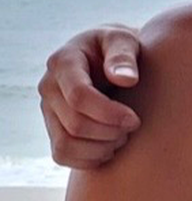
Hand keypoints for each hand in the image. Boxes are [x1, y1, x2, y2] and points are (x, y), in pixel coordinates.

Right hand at [38, 25, 142, 168]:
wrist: (111, 58)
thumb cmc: (120, 47)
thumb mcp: (124, 40)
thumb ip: (124, 56)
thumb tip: (125, 80)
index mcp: (64, 61)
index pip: (79, 96)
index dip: (109, 113)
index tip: (135, 119)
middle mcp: (49, 87)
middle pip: (75, 124)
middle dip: (110, 132)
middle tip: (134, 126)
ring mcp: (48, 109)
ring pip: (66, 145)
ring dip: (100, 148)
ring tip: (123, 137)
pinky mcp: (54, 128)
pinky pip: (62, 155)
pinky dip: (89, 160)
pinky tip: (111, 148)